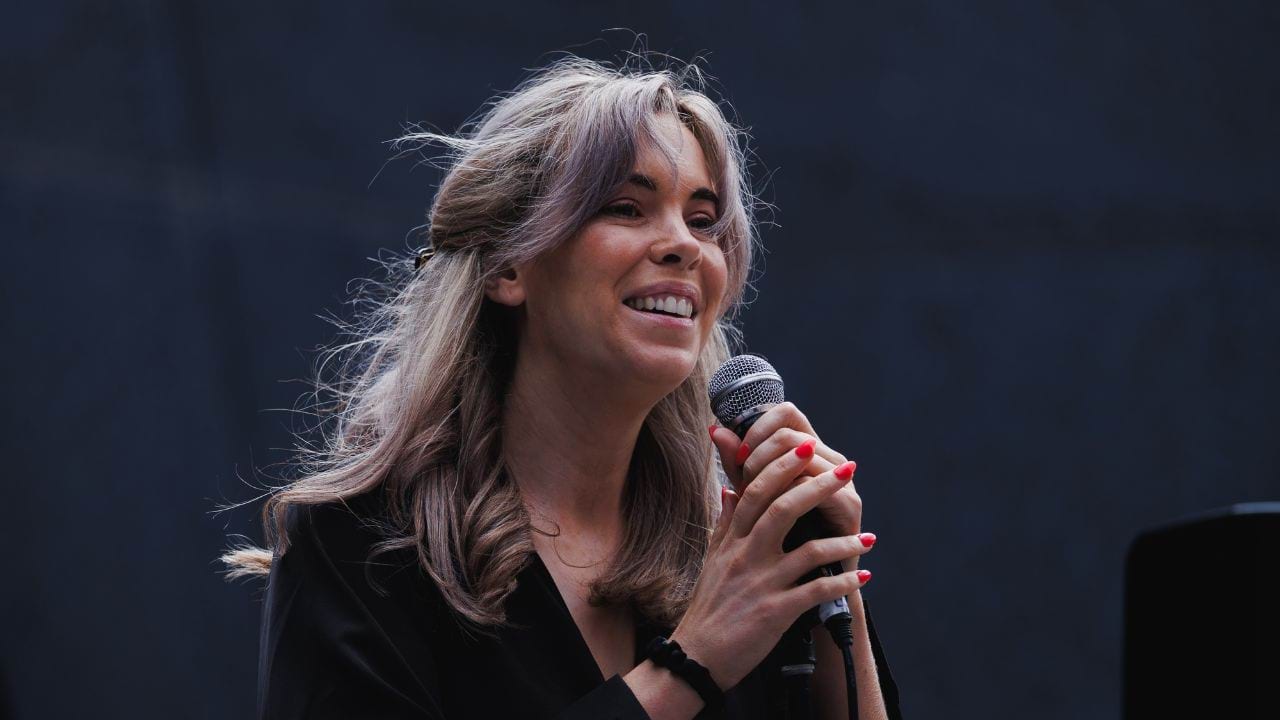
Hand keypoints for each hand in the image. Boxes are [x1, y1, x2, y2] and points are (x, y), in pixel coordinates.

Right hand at [668, 437, 873, 691]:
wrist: (697, 657)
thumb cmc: (709, 606)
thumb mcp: (713, 558)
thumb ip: (725, 522)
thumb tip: (730, 489)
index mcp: (732, 539)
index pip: (756, 490)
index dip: (781, 465)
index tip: (808, 446)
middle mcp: (745, 555)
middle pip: (783, 508)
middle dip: (818, 486)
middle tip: (848, 470)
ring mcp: (761, 583)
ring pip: (807, 549)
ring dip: (843, 542)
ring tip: (869, 539)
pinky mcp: (775, 612)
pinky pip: (816, 591)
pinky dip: (842, 583)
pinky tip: (862, 578)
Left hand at [709, 402, 864, 544]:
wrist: (804, 585)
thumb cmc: (777, 537)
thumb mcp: (752, 494)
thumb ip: (736, 462)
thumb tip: (715, 429)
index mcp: (806, 450)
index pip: (785, 414)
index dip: (758, 429)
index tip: (738, 458)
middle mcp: (827, 458)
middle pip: (789, 433)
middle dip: (758, 456)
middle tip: (745, 483)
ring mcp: (842, 479)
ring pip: (802, 456)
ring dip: (770, 477)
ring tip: (759, 500)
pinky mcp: (849, 505)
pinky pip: (815, 485)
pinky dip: (789, 495)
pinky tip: (777, 512)